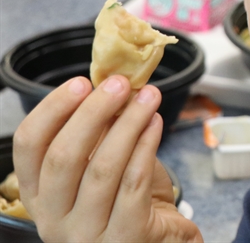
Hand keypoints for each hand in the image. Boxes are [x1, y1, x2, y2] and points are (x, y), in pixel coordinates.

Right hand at [13, 76, 201, 242]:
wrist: (160, 241)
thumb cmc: (129, 200)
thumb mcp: (103, 164)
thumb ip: (99, 131)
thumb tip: (109, 84)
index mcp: (39, 195)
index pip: (28, 147)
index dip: (52, 110)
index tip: (81, 82)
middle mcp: (54, 218)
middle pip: (63, 156)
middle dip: (93, 112)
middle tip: (120, 84)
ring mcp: (87, 233)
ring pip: (102, 167)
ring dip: (128, 123)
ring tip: (149, 97)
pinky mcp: (125, 236)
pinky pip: (133, 182)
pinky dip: (146, 146)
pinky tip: (156, 123)